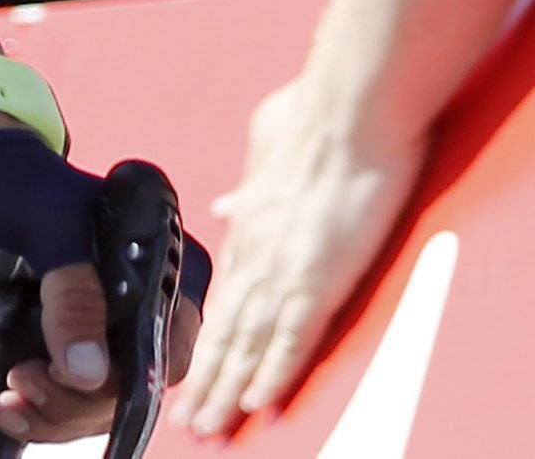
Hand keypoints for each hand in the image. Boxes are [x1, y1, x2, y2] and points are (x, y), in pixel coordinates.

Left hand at [0, 125, 208, 446]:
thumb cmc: (17, 187)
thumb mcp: (46, 226)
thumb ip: (72, 293)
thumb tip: (90, 373)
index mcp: (162, 270)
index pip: (168, 349)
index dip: (124, 378)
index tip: (65, 374)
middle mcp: (141, 310)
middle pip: (129, 389)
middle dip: (75, 403)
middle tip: (21, 381)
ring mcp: (101, 337)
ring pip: (94, 408)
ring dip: (50, 416)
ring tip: (5, 400)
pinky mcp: (63, 356)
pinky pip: (61, 406)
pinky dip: (32, 418)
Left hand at [169, 72, 419, 436]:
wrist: (349, 108)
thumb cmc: (313, 113)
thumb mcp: (264, 143)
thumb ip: (250, 183)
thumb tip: (230, 201)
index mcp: (251, 225)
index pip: (224, 297)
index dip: (204, 338)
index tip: (186, 369)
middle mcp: (258, 254)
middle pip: (226, 332)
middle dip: (204, 381)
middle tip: (185, 424)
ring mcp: (285, 270)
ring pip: (248, 345)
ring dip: (226, 390)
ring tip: (209, 427)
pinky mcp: (318, 279)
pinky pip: (291, 341)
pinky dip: (272, 376)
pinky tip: (257, 406)